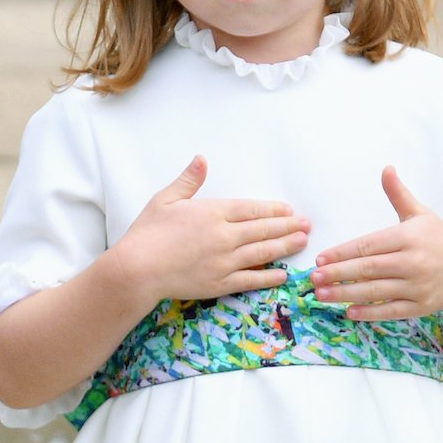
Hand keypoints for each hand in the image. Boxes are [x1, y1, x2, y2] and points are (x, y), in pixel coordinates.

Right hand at [110, 156, 310, 305]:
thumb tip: (202, 159)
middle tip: (307, 224)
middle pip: (263, 229)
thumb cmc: (147, 234)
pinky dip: (269, 277)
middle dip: (288, 226)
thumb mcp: (165, 200)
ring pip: (262, 252)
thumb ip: (188, 180)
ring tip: (302, 241)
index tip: (289, 209)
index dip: (273, 210)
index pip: (252, 209)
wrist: (135, 270)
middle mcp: (224, 236)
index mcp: (213, 213)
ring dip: (285, 246)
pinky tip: (282, 274)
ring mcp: (224, 261)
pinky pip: (250, 280)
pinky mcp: (219, 284)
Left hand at [312, 166, 442, 320]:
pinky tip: (349, 311)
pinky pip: (390, 311)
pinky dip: (369, 312)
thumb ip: (398, 194)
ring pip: (376, 291)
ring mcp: (418, 286)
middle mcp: (413, 261)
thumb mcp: (419, 213)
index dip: (342, 252)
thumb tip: (386, 168)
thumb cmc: (438, 238)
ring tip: (322, 295)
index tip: (321, 259)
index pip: (368, 245)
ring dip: (346, 294)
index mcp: (409, 237)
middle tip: (313, 279)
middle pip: (368, 269)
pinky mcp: (421, 306)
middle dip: (338, 274)